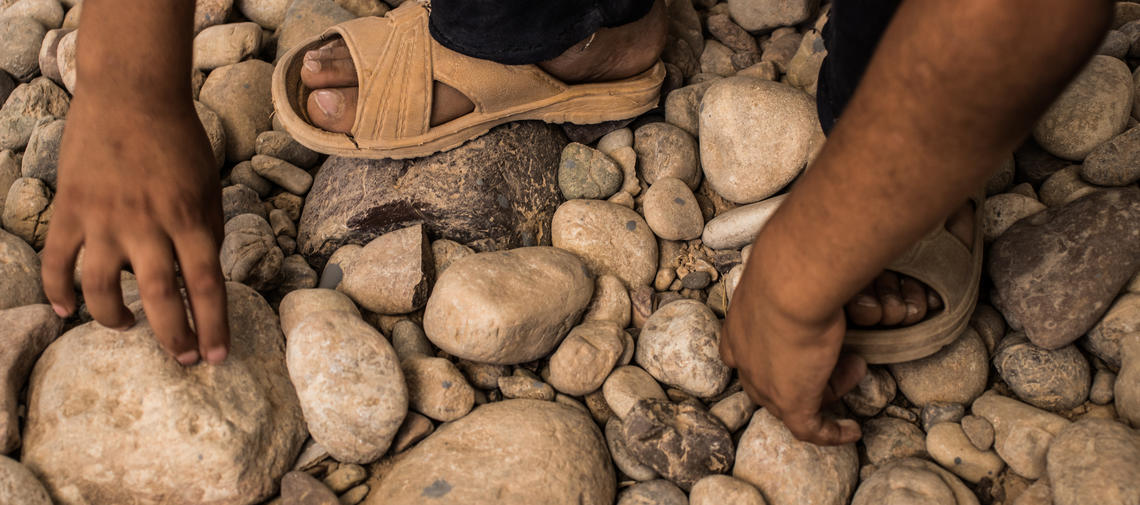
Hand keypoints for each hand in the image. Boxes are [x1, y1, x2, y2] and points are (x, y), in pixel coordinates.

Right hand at [42, 92, 228, 364]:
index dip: (213, 326)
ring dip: (114, 318)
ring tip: (127, 326)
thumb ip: (206, 232)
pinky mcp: (71, 210)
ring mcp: (104, 219)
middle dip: (174, 336)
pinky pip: (58, 262)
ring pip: (102, 289)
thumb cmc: (179, 141)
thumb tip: (205, 278)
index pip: (206, 286)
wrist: (132, 94)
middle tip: (183, 359)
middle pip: (160, 296)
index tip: (216, 357)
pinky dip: (59, 291)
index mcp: (190, 218)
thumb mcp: (208, 187)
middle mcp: (148, 224)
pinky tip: (66, 311)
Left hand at [720, 268, 866, 445]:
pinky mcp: (791, 401)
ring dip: (827, 390)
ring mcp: (765, 384)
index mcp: (737, 329)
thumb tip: (806, 266)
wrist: (789, 284)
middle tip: (838, 352)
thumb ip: (788, 279)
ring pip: (793, 402)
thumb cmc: (788, 269)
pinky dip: (831, 433)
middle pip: (770, 381)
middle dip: (804, 373)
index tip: (789, 351)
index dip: (762, 358)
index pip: (740, 354)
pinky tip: (852, 430)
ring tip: (856, 366)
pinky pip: (810, 428)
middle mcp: (745, 359)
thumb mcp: (782, 274)